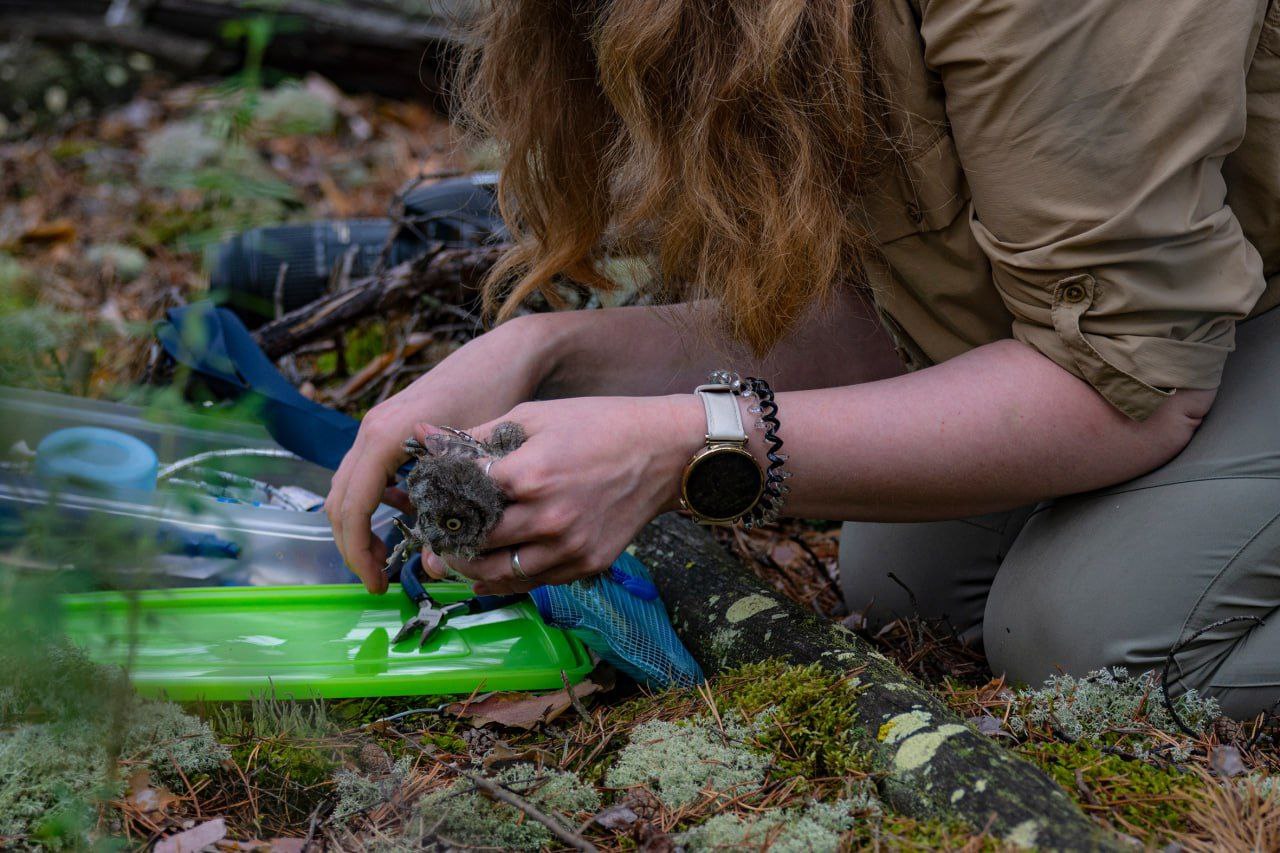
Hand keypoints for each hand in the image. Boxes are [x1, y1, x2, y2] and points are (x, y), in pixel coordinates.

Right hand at [326, 317, 550, 591]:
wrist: (505, 356)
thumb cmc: (495, 399)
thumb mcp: (473, 459)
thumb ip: (449, 509)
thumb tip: (433, 563)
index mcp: (385, 438)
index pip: (353, 510)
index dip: (359, 553)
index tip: (377, 584)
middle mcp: (370, 430)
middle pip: (339, 502)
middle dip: (352, 547)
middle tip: (377, 580)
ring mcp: (375, 426)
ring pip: (347, 488)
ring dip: (358, 526)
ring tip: (384, 558)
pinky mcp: (387, 427)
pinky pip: (364, 473)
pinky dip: (370, 503)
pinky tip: (399, 521)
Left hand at [422, 395, 704, 593]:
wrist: (665, 452)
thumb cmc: (598, 425)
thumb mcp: (535, 416)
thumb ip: (478, 434)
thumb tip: (423, 437)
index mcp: (529, 474)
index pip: (460, 494)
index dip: (436, 494)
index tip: (425, 493)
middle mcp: (547, 517)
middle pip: (472, 541)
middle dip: (444, 536)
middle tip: (430, 530)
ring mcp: (568, 546)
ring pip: (497, 572)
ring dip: (468, 565)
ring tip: (454, 553)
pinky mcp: (586, 564)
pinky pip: (532, 582)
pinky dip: (503, 579)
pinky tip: (485, 570)